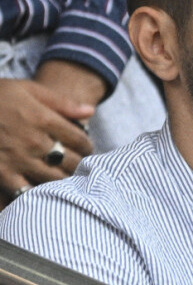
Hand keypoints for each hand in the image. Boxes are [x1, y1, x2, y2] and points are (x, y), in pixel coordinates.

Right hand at [0, 65, 97, 208]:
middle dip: (79, 164)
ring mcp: (17, 160)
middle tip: (79, 165)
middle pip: (70, 161)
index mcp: (44, 119)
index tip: (87, 149)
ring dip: (63, 180)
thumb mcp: (29, 89)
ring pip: (53, 179)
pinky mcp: (1, 174)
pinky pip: (24, 192)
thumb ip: (62, 102)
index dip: (88, 146)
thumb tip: (91, 111)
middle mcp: (34, 142)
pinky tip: (41, 194)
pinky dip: (36, 195)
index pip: (80, 139)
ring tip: (65, 179)